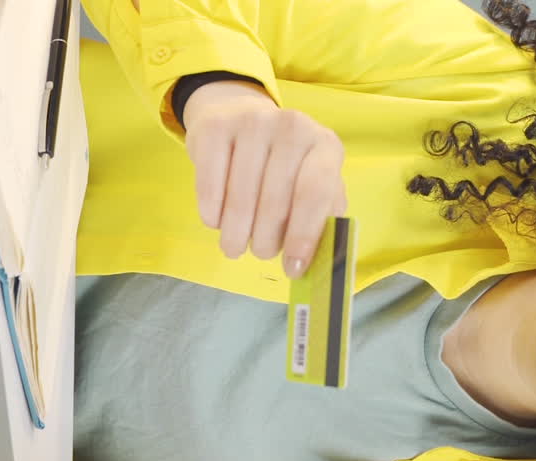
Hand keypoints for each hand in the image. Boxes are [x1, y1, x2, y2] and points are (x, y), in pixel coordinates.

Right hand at [183, 80, 347, 278]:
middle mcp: (292, 127)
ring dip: (236, 235)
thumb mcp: (312, 185)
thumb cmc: (285, 166)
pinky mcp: (214, 127)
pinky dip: (212, 215)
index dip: (303, 235)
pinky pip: (210, 186)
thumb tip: (311, 265)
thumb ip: (320, 221)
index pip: (316, 192)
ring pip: (240, 198)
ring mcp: (252, 122)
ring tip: (235, 246)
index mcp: (325, 145)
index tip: (293, 268)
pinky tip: (216, 221)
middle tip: (261, 253)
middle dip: (266, 241)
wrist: (241, 116)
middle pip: (275, 202)